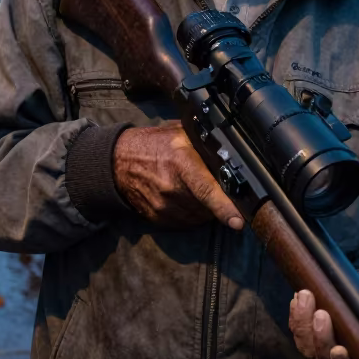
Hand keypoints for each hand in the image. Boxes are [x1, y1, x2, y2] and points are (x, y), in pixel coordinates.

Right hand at [113, 123, 244, 230]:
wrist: (120, 162)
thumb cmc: (154, 144)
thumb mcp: (181, 134)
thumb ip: (205, 144)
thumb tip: (233, 153)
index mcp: (181, 163)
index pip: (206, 190)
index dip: (224, 207)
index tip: (238, 221)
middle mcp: (171, 188)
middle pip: (207, 207)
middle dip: (218, 202)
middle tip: (216, 187)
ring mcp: (162, 206)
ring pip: (198, 218)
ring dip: (205, 210)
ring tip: (197, 191)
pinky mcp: (157, 219)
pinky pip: (185, 224)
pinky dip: (191, 215)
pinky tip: (186, 199)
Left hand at [288, 273, 358, 358]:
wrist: (357, 319)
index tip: (339, 350)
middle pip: (322, 357)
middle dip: (320, 336)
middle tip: (321, 314)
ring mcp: (318, 355)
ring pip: (305, 345)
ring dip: (303, 321)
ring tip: (305, 297)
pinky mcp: (305, 343)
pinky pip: (296, 333)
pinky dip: (295, 316)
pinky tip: (296, 299)